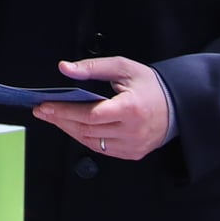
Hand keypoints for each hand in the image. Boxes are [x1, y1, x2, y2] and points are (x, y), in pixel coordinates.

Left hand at [33, 57, 171, 160]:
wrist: (177, 106)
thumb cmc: (149, 85)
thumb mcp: (122, 67)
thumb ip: (92, 67)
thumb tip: (66, 68)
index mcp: (131, 108)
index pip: (91, 114)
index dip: (65, 111)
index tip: (45, 105)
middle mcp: (132, 131)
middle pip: (87, 129)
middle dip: (60, 119)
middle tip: (42, 110)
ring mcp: (133, 145)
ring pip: (91, 142)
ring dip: (69, 129)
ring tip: (53, 117)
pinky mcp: (132, 153)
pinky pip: (101, 149)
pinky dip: (84, 138)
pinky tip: (72, 126)